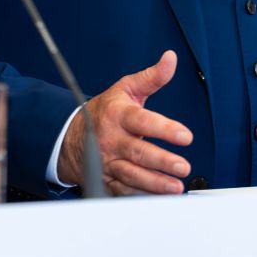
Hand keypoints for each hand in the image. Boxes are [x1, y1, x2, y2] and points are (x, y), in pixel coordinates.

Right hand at [57, 51, 192, 194]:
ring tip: (176, 187)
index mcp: (118, 114)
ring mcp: (107, 161)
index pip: (142, 121)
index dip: (164, 128)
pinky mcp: (106, 178)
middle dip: (162, 161)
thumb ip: (151, 77)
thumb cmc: (105, 111)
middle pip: (138, 152)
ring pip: (131, 175)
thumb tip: (170, 59)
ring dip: (155, 183)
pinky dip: (141, 195)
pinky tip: (159, 197)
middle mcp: (112, 139)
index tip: (185, 136)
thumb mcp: (126, 89)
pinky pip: (124, 190)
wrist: (71, 136)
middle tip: (183, 166)